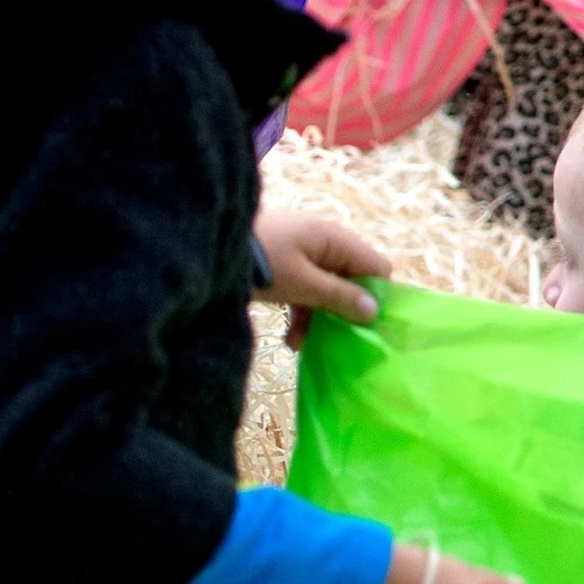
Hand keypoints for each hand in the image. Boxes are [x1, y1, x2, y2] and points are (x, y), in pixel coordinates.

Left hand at [251, 206, 388, 336]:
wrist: (207, 251)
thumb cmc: (261, 264)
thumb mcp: (301, 284)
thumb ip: (339, 297)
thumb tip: (374, 311)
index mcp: (334, 239)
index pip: (375, 267)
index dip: (376, 295)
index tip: (366, 326)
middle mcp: (323, 244)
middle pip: (351, 280)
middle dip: (343, 311)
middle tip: (334, 340)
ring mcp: (303, 255)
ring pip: (327, 290)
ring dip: (319, 317)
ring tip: (301, 344)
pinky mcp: (284, 268)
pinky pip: (306, 291)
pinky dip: (301, 313)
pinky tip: (290, 338)